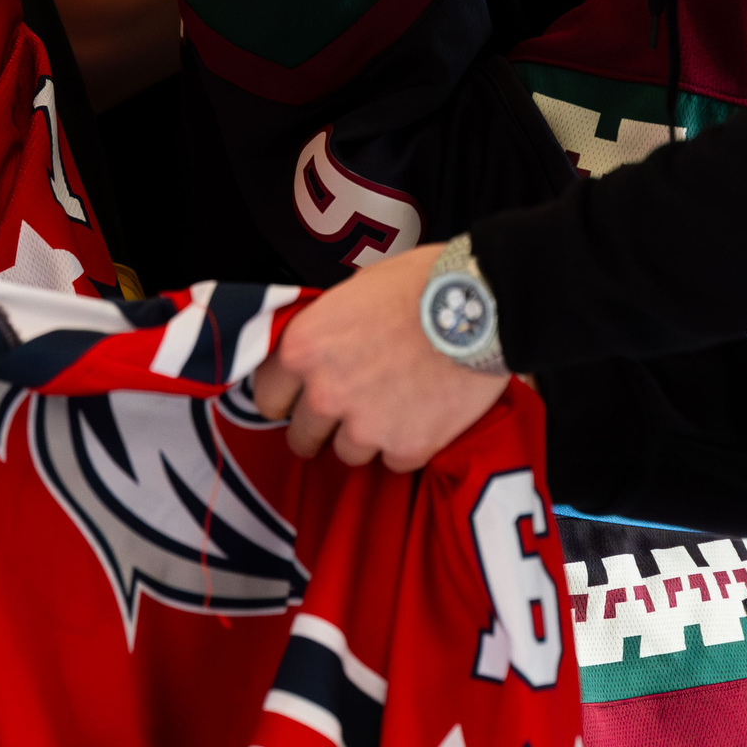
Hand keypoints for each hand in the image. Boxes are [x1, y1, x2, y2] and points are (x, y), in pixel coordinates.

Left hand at [250, 243, 508, 470]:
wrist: (480, 305)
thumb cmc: (418, 286)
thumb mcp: (351, 295)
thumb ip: (323, 335)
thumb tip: (316, 355)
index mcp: (303, 350)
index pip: (266, 398)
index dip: (286, 397)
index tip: (299, 398)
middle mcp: (326, 394)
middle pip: (302, 438)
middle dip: (321, 426)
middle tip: (349, 408)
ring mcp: (366, 427)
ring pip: (347, 454)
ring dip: (365, 436)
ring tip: (394, 406)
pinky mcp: (408, 448)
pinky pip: (394, 461)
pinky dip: (406, 443)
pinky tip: (423, 413)